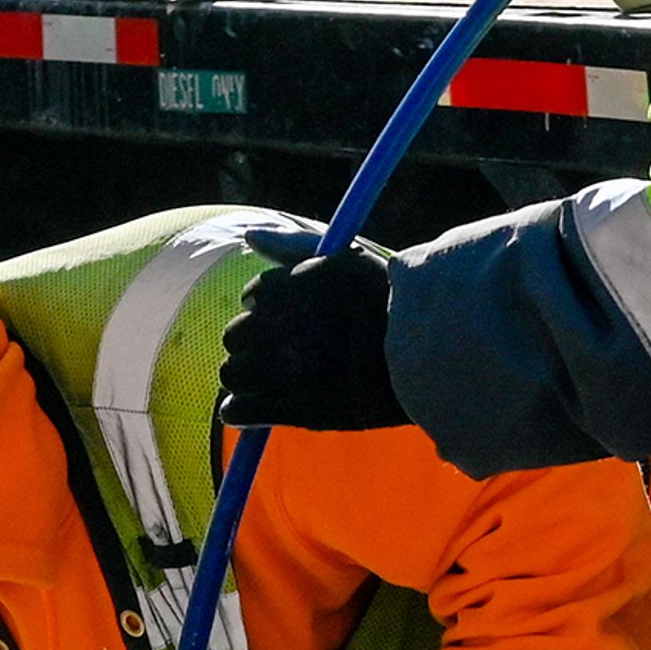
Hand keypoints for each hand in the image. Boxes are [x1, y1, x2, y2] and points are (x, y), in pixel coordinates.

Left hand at [216, 248, 409, 437]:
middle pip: (235, 335)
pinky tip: (253, 413)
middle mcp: (268, 325)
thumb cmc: (388, 303)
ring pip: (232, 373)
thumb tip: (249, 236)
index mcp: (282, 287)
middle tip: (287, 358)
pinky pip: (238, 411)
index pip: (253, 298)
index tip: (294, 324)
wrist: (418, 351)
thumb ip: (293, 246)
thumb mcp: (343, 259)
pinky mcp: (283, 406)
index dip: (270, 314)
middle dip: (253, 346)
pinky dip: (240, 413)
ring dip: (246, 380)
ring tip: (276, 386)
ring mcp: (272, 367)